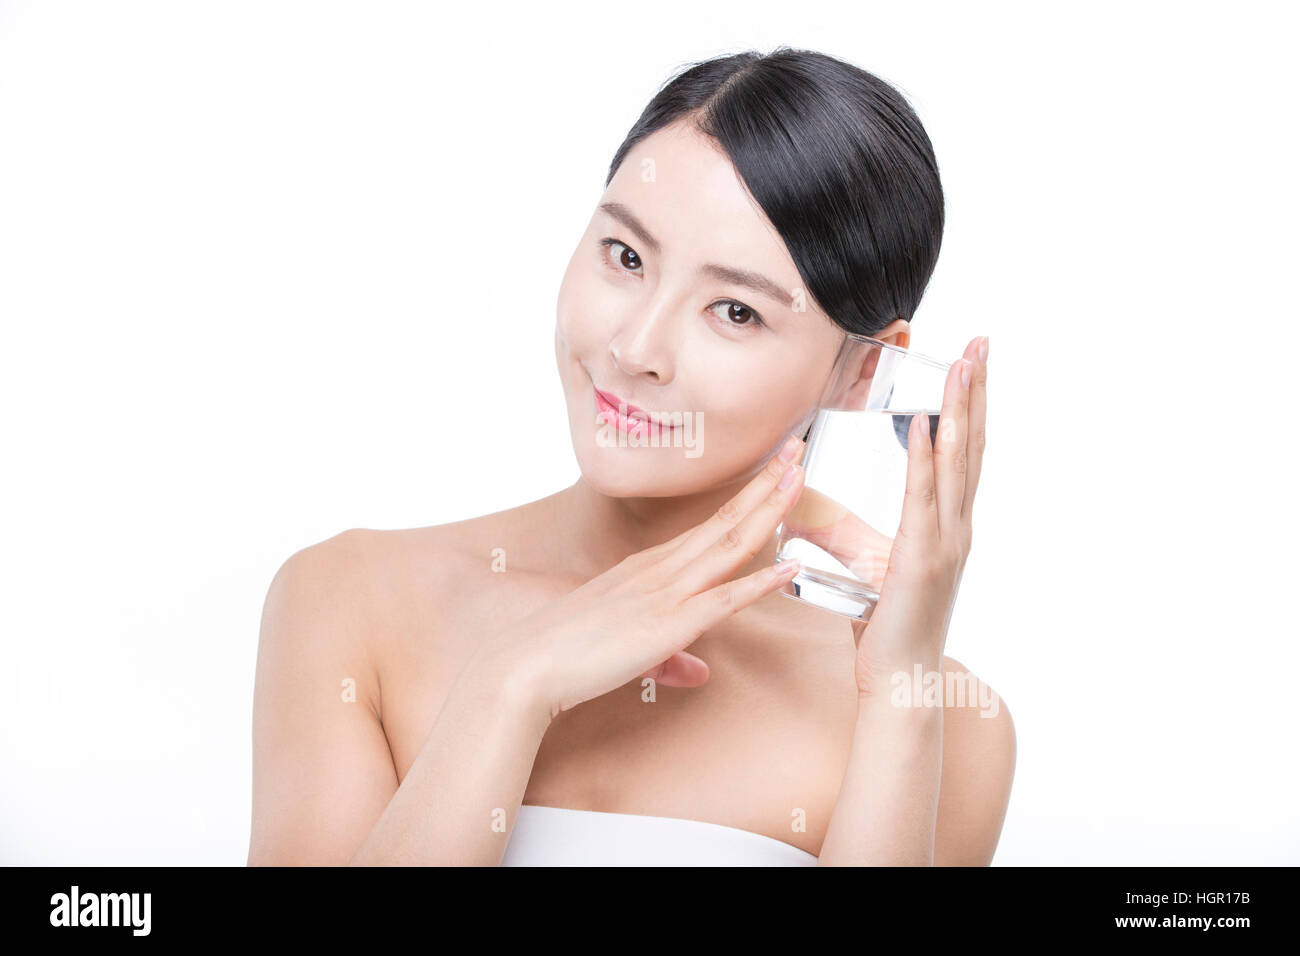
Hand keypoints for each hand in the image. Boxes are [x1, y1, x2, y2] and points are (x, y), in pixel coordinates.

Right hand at [470, 434, 808, 721]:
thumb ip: (668, 657)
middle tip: (799, 448)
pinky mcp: (667, 625)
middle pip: (725, 521)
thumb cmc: (563, 653)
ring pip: (730, 545)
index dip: (746, 498)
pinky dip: (760, 582)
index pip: (708, 527)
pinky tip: (789, 566)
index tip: (774, 471)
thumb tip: (696, 669)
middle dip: (766, 484)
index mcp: (648, 569)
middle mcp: (660, 571)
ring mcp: (665, 593)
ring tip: (801, 478)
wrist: (525, 665)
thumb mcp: (624, 648)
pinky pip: (723, 599)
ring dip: (769, 510)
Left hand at [851, 335, 987, 695]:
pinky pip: (923, 500)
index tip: (970, 362)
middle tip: (981, 343)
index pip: (960, 452)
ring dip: (958, 411)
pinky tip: (921, 427)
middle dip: (975, 392)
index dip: (967, 406)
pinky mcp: (923, 560)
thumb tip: (805, 513)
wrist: (900, 680)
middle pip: (969, 445)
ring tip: (962, 366)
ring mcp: (945, 542)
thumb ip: (846, 536)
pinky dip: (923, 461)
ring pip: (955, 463)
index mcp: (947, 525)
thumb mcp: (865, 568)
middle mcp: (955, 526)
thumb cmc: (885, 627)